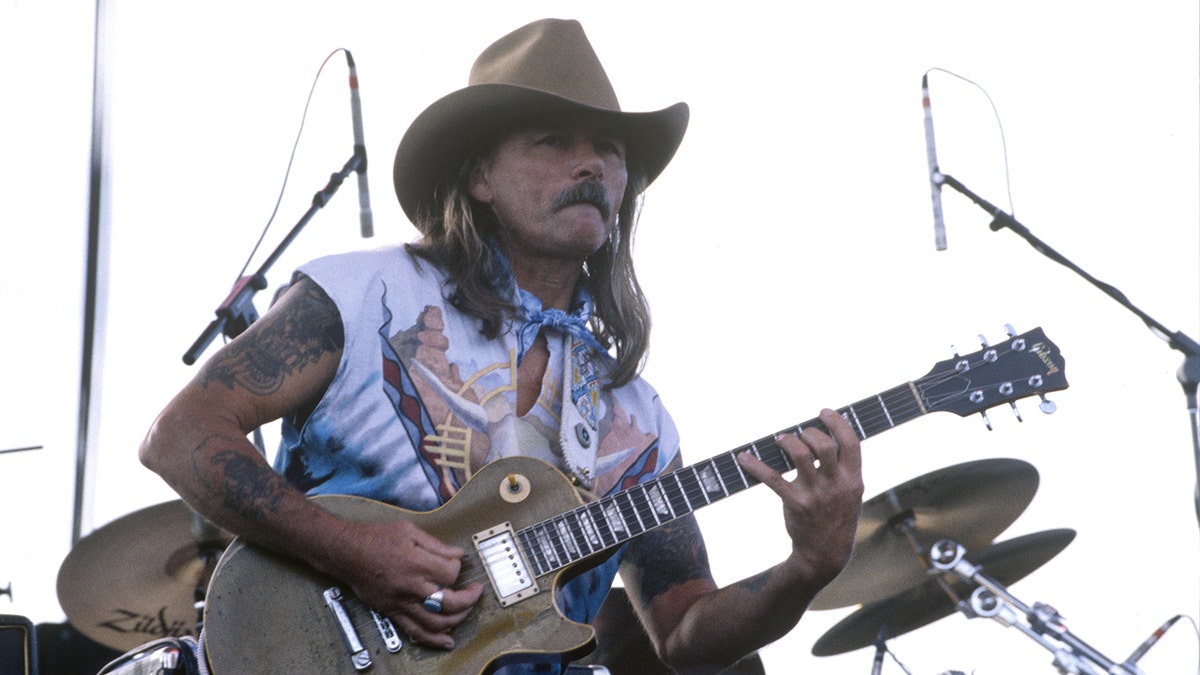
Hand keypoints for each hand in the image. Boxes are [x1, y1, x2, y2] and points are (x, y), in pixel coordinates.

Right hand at [332, 518, 484, 648]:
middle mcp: (410, 587)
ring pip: (435, 622)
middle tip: (475, 591)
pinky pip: (415, 631)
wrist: (345, 552)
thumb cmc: (374, 538)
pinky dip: (433, 639)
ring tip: (466, 611)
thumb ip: (436, 545)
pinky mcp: (392, 611)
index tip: (456, 563)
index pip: (451, 573)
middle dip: (469, 598)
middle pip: (450, 602)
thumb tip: (457, 554)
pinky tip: (446, 641)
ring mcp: (401, 602)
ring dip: (457, 619)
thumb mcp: (408, 530)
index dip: (459, 568)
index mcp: (416, 563)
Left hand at [737, 408, 863, 584]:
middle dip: (808, 433)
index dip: (838, 423)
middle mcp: (836, 485)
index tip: (824, 412)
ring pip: (801, 455)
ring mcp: (816, 494)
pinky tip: (743, 457)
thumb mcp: (850, 494)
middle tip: (798, 436)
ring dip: (788, 442)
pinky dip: (755, 465)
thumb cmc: (836, 517)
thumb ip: (842, 469)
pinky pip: (772, 479)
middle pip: (824, 445)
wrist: (826, 554)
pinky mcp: (795, 504)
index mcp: (854, 480)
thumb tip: (821, 438)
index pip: (852, 443)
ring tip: (781, 441)